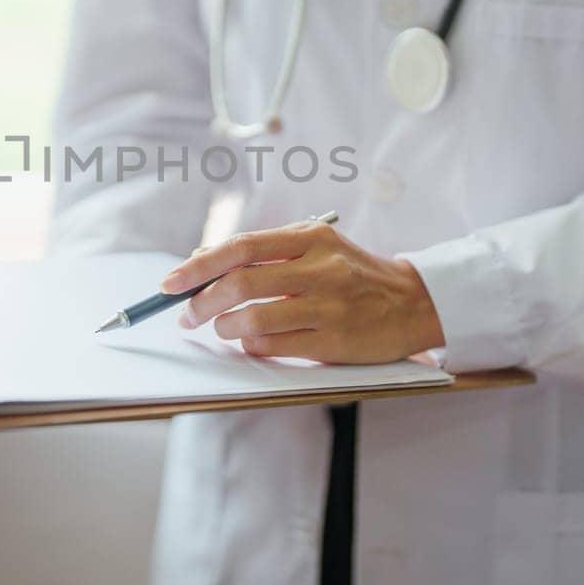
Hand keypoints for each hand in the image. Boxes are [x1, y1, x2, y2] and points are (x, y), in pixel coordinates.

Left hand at [161, 220, 445, 363]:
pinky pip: (275, 346)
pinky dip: (252, 346)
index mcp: (311, 237)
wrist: (414, 302)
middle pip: (241, 284)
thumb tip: (202, 260)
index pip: (242, 247)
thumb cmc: (353, 273)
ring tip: (223, 328)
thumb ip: (265, 252)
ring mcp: (330, 307)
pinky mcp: (335, 342)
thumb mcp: (316, 247)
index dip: (199, 266)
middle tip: (187, 315)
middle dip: (202, 303)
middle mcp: (321, 268)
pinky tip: (251, 342)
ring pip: (254, 319)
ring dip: (226, 327)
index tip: (170, 283)